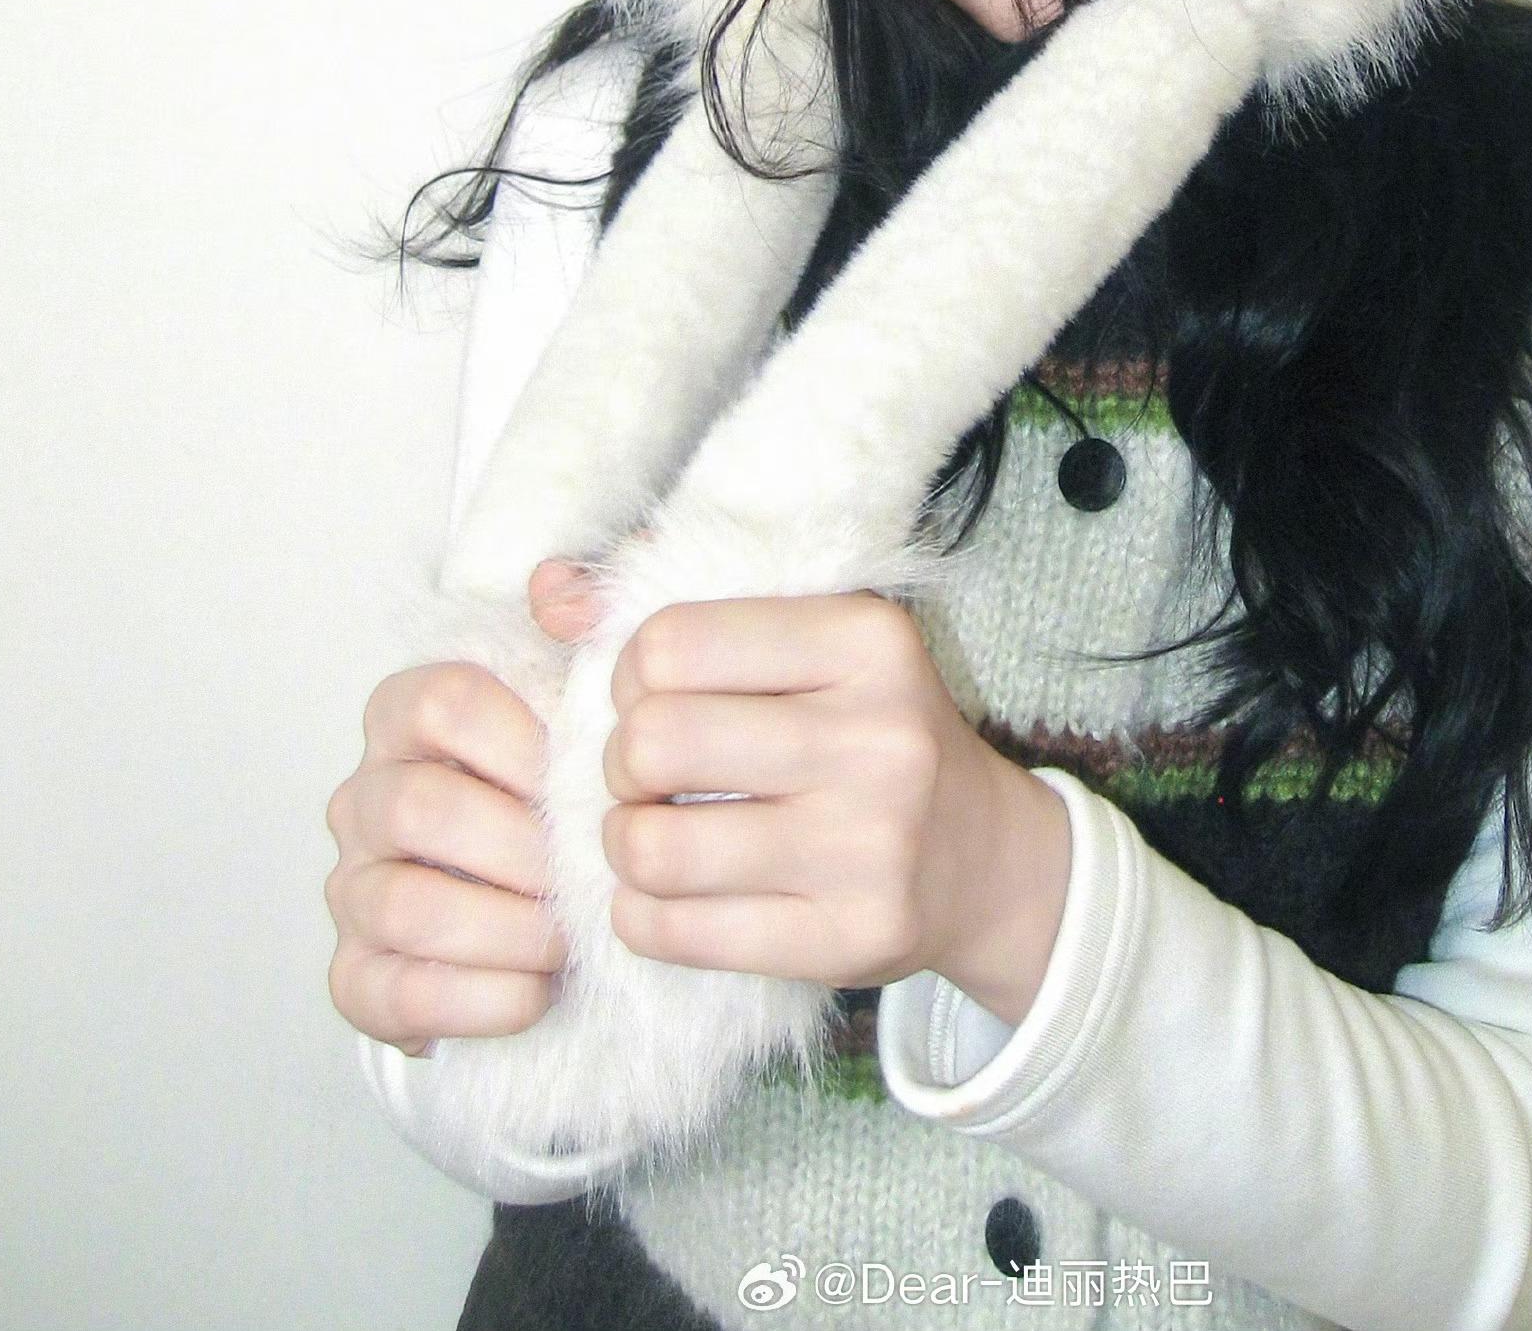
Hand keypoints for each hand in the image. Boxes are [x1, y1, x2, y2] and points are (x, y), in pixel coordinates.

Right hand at [322, 563, 603, 1058]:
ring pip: (406, 907)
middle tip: (592, 871)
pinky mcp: (357, 980)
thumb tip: (557, 592)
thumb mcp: (584, 693)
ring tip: (570, 934)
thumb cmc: (564, 787)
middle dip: (523, 848)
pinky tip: (537, 990)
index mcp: (408, 713)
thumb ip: (583, 620)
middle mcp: (365, 796)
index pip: (444, 699)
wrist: (551, 906)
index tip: (590, 775)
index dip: (524, 741)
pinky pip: (398, 995)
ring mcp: (352, 889)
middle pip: (421, 809)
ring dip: (507, 928)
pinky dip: (481, 999)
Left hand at [567, 571, 1071, 1024]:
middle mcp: (877, 736)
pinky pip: (673, 932)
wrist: (984, 858)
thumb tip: (547, 592)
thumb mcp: (803, 643)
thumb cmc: (864, 730)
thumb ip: (674, 608)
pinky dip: (639, 914)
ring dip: (624, 843)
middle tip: (647, 775)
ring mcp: (867, 846)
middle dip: (622, 764)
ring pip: (652, 847)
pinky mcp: (846, 939)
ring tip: (651, 834)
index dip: (631, 676)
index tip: (657, 698)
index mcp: (865, 639)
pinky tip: (669, 895)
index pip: (670, 644)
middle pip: (652, 743)